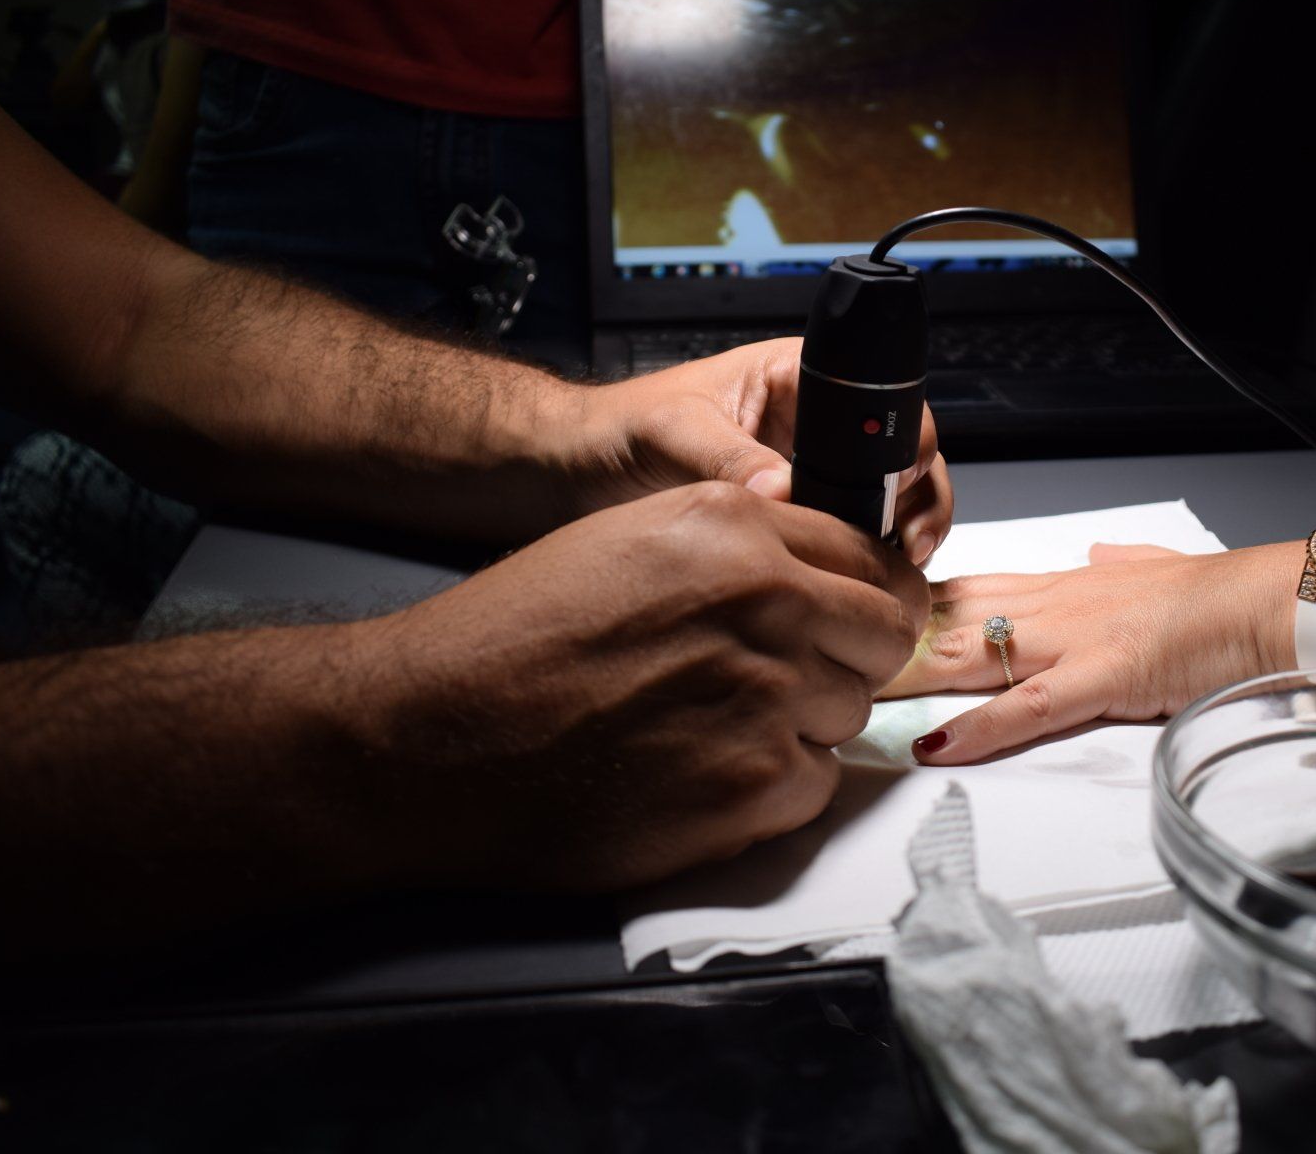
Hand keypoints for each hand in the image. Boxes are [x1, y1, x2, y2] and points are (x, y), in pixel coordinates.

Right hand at [353, 482, 929, 891]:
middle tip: (787, 679)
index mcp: (736, 528)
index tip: (846, 620)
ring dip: (802, 723)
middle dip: (846, 657)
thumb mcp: (630, 541)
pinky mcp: (753, 787)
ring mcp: (766, 697)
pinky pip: (815, 784)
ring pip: (850, 713)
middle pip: (881, 634)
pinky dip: (772, 786)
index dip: (857, 595)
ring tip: (710, 724)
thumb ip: (738, 547)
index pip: (867, 558)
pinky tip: (700, 770)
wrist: (434, 735)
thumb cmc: (512, 639)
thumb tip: (821, 576)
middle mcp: (766, 602)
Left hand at [560, 339, 952, 563]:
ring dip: (894, 534)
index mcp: (797, 376)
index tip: (900, 496)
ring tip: (889, 570)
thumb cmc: (616, 431)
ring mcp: (807, 469)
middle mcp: (813, 421)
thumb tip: (782, 488)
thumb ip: (728, 458)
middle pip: (899, 456)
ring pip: (883, 500)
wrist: (572, 471)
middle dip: (915, 500)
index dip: (905, 449)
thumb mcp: (673, 434)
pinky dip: (859, 558)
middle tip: (905, 547)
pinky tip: (855, 581)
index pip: (881, 404)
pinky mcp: (794, 514)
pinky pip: (845, 534)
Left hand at [882, 541, 1297, 763]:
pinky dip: (977, 727)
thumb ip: (1120, 563)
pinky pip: (1026, 707)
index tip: (859, 609)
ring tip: (852, 693)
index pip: (966, 591)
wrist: (1265, 605)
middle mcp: (1053, 609)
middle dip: (886, 637)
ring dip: (908, 678)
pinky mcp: (1101, 678)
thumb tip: (1099, 554)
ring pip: (971, 656)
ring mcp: (1072, 642)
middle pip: (949, 620)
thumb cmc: (1216, 597)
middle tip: (828, 647)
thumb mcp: (1154, 570)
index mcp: (1062, 588)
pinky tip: (934, 743)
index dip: (908, 603)